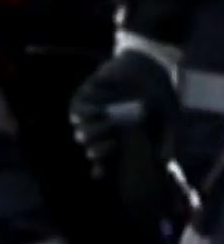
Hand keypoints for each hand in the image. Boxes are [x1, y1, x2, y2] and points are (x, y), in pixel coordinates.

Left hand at [70, 48, 177, 173]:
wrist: (144, 72)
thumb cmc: (156, 100)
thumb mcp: (165, 122)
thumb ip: (165, 142)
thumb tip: (164, 162)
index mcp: (116, 142)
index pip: (104, 162)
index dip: (101, 168)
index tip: (104, 172)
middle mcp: (100, 133)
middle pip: (90, 148)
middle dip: (98, 149)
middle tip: (113, 143)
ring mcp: (89, 118)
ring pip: (81, 132)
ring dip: (93, 131)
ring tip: (111, 124)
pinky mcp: (82, 100)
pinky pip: (78, 110)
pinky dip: (89, 112)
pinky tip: (102, 110)